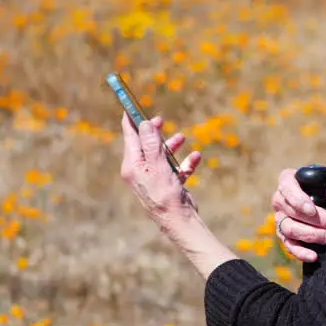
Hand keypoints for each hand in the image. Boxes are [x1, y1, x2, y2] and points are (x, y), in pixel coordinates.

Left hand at [120, 114, 203, 233]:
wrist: (178, 220)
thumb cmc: (164, 194)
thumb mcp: (157, 164)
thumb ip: (150, 143)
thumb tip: (144, 124)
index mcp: (132, 166)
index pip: (130, 137)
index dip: (131, 120)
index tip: (130, 105)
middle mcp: (140, 171)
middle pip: (145, 144)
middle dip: (154, 132)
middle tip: (160, 120)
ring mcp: (154, 178)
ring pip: (161, 155)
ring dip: (172, 146)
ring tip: (182, 138)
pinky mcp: (168, 184)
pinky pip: (176, 168)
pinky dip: (185, 162)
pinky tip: (196, 157)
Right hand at [271, 167, 325, 262]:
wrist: (308, 196)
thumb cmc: (317, 187)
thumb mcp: (324, 185)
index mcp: (287, 181)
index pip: (288, 190)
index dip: (299, 201)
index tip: (313, 211)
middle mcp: (279, 200)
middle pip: (293, 214)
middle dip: (318, 221)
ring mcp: (279, 219)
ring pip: (291, 230)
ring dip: (314, 235)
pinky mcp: (283, 235)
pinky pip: (289, 245)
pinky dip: (301, 252)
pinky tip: (314, 256)